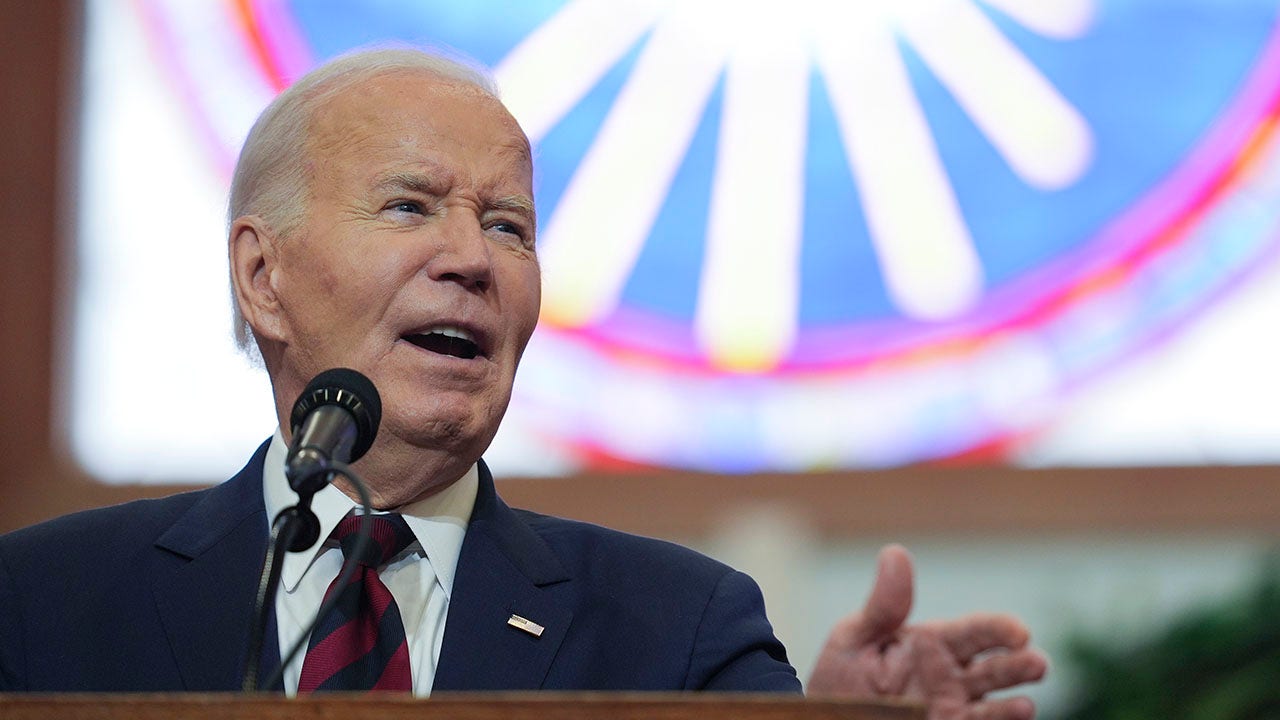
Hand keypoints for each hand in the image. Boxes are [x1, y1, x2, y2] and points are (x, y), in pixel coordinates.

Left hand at [806, 545, 1046, 719]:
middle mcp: (950, 675)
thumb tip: (896, 552)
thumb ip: (882, 606)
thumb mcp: (854, 638)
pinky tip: (1017, 713)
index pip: (975, 631)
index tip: (1019, 633)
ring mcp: (952, 707)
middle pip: (995, 667)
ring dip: (1014, 704)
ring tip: (1026, 705)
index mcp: (931, 643)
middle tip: (1037, 663)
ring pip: (993, 704)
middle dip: (1020, 665)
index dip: (1000, 630)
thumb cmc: (839, 678)